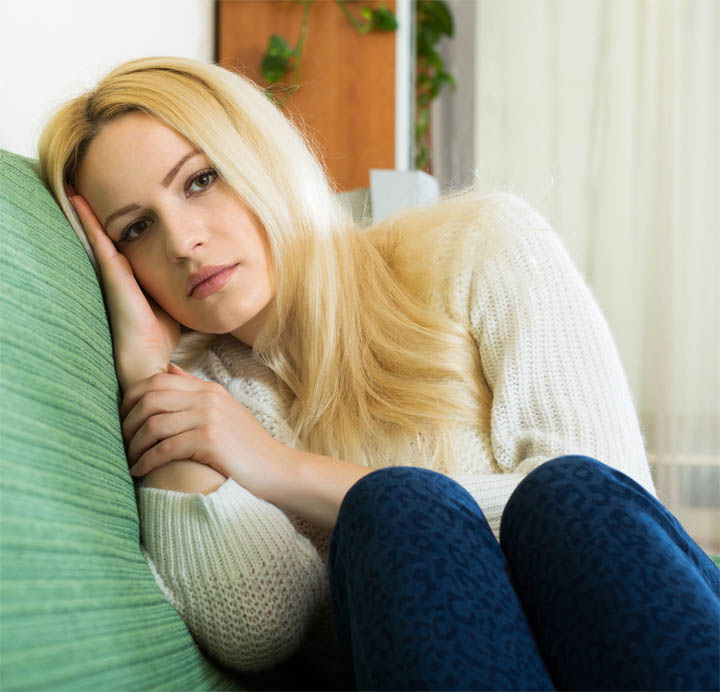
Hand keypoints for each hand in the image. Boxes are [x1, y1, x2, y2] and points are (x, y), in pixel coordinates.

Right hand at [68, 192, 179, 391]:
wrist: (148, 359)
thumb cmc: (159, 336)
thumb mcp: (169, 303)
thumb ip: (172, 288)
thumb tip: (189, 279)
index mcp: (132, 278)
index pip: (125, 246)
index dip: (121, 226)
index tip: (118, 204)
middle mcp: (119, 273)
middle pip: (107, 236)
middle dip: (99, 214)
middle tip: (85, 187)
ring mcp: (113, 273)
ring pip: (99, 235)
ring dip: (87, 212)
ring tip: (75, 186)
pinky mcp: (113, 275)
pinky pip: (98, 240)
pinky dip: (88, 220)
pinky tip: (78, 200)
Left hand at [120, 364, 286, 496]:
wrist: (276, 469)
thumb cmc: (247, 446)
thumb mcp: (224, 410)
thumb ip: (196, 390)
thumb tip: (169, 368)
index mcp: (209, 389)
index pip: (158, 381)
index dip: (131, 398)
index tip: (122, 418)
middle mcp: (208, 398)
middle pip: (150, 400)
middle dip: (128, 422)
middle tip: (120, 441)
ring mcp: (209, 417)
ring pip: (153, 425)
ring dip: (134, 445)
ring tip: (129, 458)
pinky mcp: (209, 440)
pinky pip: (165, 448)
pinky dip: (147, 461)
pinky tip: (140, 471)